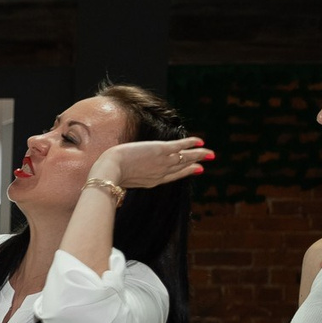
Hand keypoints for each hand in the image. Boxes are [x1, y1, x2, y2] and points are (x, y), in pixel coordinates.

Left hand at [89, 137, 212, 190]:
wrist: (111, 171)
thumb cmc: (112, 175)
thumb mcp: (125, 179)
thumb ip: (131, 178)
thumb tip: (124, 179)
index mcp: (154, 181)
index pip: (174, 175)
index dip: (187, 171)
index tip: (197, 169)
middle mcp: (162, 172)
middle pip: (183, 166)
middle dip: (196, 163)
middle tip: (208, 159)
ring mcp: (163, 161)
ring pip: (186, 157)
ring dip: (199, 154)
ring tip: (210, 153)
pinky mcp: (161, 150)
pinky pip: (181, 146)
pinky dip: (191, 143)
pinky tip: (200, 141)